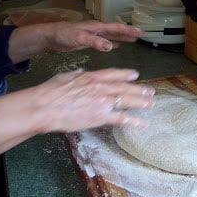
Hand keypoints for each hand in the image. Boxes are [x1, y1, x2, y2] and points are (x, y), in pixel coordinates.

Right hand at [0, 68, 154, 156]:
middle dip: (139, 89)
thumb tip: (81, 73)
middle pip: (125, 87)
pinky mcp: (101, 116)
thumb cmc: (50, 92)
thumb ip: (76, 75)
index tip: (135, 75)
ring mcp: (103, 101)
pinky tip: (143, 123)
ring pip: (128, 100)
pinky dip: (135, 121)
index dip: (126, 74)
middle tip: (150, 91)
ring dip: (142, 102)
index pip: (114, 74)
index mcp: (92, 77)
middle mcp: (101, 87)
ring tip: (151, 103)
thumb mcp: (64, 76)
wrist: (45, 106)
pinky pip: (122, 118)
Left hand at [46, 20, 143, 51]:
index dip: (129, 30)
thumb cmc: (64, 35)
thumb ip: (95, 42)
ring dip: (122, 37)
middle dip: (128, 32)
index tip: (140, 31)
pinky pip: (104, 41)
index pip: (116, 27)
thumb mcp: (80, 38)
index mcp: (97, 27)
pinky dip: (111, 43)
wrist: (51, 36)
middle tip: (141, 34)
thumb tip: (111, 46)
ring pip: (111, 35)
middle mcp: (97, 29)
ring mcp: (93, 34)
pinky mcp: (89, 40)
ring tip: (133, 40)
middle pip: (116, 30)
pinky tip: (115, 46)